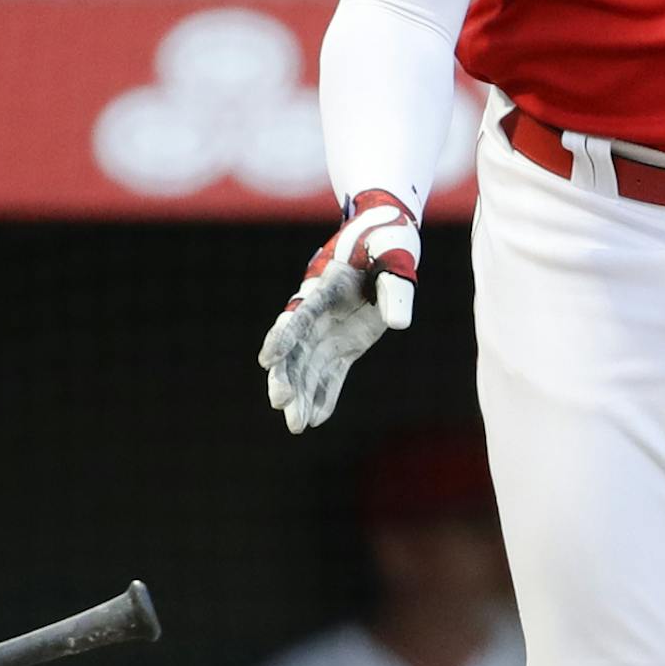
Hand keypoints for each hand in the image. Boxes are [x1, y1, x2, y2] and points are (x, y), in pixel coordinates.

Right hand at [258, 191, 417, 433]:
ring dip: (302, 393)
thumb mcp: (396, 258)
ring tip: (296, 426)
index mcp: (327, 286)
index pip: (301, 314)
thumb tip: (397, 323)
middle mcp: (321, 311)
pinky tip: (317, 419)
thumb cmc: (388, 242)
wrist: (387, 239)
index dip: (283, 336)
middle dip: (286, 374)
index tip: (267, 360)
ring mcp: (331, 329)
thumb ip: (395, 289)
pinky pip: (332, 372)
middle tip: (280, 402)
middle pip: (296, 346)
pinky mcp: (346, 343)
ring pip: (309, 366)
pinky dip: (325, 394)